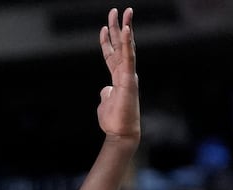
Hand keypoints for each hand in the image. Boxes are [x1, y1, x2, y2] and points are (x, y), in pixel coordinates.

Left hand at [97, 8, 140, 143]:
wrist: (121, 133)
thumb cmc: (114, 121)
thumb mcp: (105, 103)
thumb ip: (106, 94)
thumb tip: (105, 90)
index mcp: (118, 77)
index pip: (111, 54)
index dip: (107, 41)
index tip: (103, 27)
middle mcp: (125, 73)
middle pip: (120, 46)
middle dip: (117, 27)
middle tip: (116, 10)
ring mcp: (128, 75)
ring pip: (127, 47)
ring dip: (126, 28)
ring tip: (126, 12)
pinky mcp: (129, 79)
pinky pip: (128, 57)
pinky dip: (127, 43)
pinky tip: (127, 29)